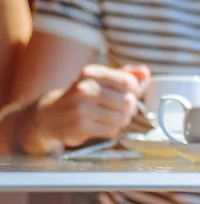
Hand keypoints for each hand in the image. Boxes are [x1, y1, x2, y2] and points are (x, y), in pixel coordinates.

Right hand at [24, 64, 149, 151]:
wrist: (50, 115)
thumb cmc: (82, 96)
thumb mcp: (100, 79)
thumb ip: (125, 75)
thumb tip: (145, 73)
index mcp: (92, 73)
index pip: (128, 82)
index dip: (135, 91)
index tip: (129, 94)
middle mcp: (85, 89)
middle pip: (128, 101)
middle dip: (128, 109)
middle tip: (118, 110)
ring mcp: (81, 108)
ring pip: (121, 118)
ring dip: (120, 121)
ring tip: (108, 118)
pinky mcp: (80, 127)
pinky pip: (111, 130)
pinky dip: (111, 130)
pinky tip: (100, 126)